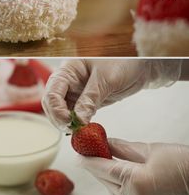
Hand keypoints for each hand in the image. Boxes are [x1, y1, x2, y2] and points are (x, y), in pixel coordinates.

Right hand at [42, 59, 180, 128]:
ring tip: (78, 131)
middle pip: (52, 103)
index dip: (56, 109)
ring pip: (61, 111)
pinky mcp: (85, 101)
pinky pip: (74, 114)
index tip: (69, 122)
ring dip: (66, 123)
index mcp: (69, 68)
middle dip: (58, 118)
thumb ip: (90, 99)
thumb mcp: (106, 80)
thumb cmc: (125, 62)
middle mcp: (68, 80)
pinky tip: (83, 129)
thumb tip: (78, 120)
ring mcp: (75, 91)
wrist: (142, 66)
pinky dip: (76, 123)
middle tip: (73, 130)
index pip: (52, 91)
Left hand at [77, 140, 188, 194]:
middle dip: (97, 167)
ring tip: (108, 168)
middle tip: (91, 153)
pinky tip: (119, 188)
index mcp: (135, 180)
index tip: (80, 151)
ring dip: (107, 182)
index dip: (88, 158)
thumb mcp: (155, 150)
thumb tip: (105, 143)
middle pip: (105, 181)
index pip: (102, 167)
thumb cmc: (187, 167)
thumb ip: (125, 149)